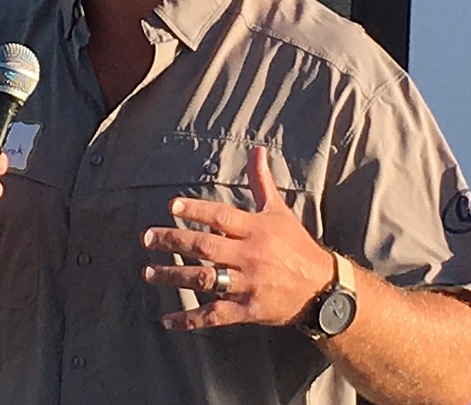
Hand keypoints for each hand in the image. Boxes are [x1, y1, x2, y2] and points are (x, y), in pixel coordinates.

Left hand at [141, 145, 333, 329]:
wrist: (324, 289)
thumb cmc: (296, 246)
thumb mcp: (279, 211)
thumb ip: (261, 182)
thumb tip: (257, 150)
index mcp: (256, 229)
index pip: (221, 217)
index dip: (196, 211)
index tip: (171, 206)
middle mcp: (251, 255)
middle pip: (206, 247)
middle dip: (174, 242)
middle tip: (147, 239)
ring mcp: (249, 284)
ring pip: (206, 280)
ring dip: (174, 276)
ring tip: (149, 273)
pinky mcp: (249, 310)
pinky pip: (215, 315)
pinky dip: (190, 319)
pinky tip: (167, 320)